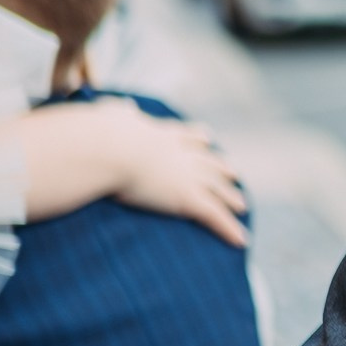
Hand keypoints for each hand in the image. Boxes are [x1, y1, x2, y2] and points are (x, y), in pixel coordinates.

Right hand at [107, 105, 249, 246]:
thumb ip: (118, 112)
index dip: (198, 139)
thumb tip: (124, 105)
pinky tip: (241, 240)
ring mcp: (188, 175)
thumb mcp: (111, 117)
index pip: (187, 135)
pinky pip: (214, 216)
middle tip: (234, 173)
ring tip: (242, 205)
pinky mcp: (188, 197)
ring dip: (231, 198)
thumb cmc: (103, 135)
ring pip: (217, 189)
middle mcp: (182, 153)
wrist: (110, 148)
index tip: (208, 139)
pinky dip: (229, 228)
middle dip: (222, 168)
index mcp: (162, 134)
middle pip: (209, 162)